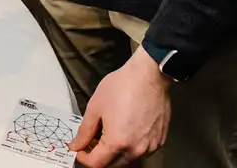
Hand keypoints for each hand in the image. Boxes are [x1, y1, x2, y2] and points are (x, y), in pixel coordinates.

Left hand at [71, 47, 170, 166]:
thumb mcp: (95, 107)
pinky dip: (130, 147)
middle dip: (98, 156)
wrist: (149, 76)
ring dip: (114, 153)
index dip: (83, 157)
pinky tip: (124, 131)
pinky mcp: (160, 141)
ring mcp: (150, 146)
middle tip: (90, 141)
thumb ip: (84, 131)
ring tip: (106, 134)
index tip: (79, 149)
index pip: (96, 163)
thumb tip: (76, 145)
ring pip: (128, 159)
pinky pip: (141, 151)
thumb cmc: (122, 87)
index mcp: (117, 142)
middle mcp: (136, 149)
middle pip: (112, 165)